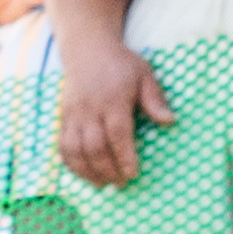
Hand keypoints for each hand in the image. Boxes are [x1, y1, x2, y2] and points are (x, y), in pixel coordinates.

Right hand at [54, 20, 170, 188]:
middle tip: (121, 184)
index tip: (133, 173)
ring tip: (102, 185)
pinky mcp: (62, 118)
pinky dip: (71, 164)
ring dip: (88, 171)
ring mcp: (73, 114)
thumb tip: (170, 121)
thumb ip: (155, 99)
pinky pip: (62, 146)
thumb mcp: (144, 75)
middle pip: (94, 146)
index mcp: (113, 98)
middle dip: (107, 169)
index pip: (117, 132)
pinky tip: (84, 174)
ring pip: (75, 149)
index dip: (124, 156)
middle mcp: (89, 108)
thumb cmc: (121, 64)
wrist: (87, 49)